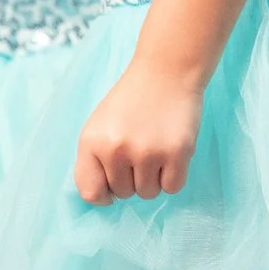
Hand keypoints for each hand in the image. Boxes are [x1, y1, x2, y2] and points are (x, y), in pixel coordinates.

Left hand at [72, 62, 204, 203]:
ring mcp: (148, 152)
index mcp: (92, 143)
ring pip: (148, 193)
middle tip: (142, 151)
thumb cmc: (133, 100)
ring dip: (154, 178)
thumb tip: (105, 198)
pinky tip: (173, 155)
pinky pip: (173, 187)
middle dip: (133, 178)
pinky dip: (173, 176)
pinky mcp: (177, 152)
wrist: (167, 71)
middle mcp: (116, 150)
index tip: (114, 184)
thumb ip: (94, 161)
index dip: (105, 194)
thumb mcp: (100, 126)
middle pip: (124, 193)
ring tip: (158, 150)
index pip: (91, 193)